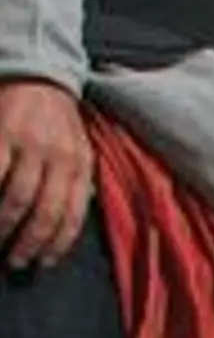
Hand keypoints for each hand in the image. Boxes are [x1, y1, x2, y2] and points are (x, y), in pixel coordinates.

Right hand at [0, 79, 91, 269]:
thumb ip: (78, 183)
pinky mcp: (2, 134)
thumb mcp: (80, 150)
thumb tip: (72, 221)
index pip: (73, 214)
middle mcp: (60, 156)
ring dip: (4, 227)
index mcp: (81, 164)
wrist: (39, 75)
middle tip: (16, 262)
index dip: (57, 243)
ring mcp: (29, 144)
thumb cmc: (58, 121)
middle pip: (44, 212)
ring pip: (15, 198)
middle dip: (29, 242)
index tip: (43, 263)